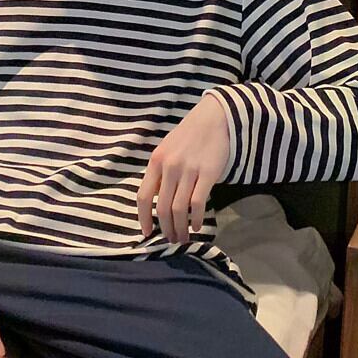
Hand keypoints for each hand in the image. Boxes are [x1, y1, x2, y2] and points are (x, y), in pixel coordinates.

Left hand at [137, 94, 229, 244]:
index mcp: (156, 161)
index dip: (143, 218)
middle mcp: (169, 167)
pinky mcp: (207, 173)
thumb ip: (161, 173)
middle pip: (161, 207)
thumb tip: (158, 200)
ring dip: (180, 228)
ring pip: (178, 209)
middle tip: (171, 240)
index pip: (142, 196)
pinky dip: (196, 218)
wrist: (215, 117)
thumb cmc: (189, 135)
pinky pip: (197, 203)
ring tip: (183, 237)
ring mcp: (188, 170)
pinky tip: (197, 226)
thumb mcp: (167, 149)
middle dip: (165, 228)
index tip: (147, 233)